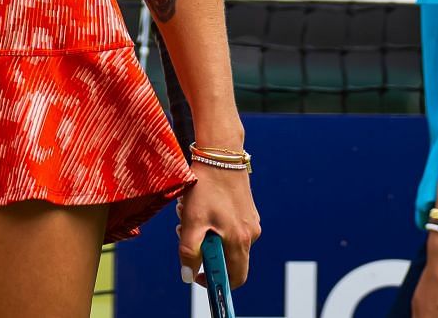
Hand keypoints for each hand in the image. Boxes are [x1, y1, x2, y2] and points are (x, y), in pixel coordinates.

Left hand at [176, 166, 259, 289]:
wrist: (220, 154)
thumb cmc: (205, 188)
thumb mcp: (192, 221)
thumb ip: (189, 251)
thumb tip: (188, 276)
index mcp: (240, 241)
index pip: (236, 278)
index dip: (217, 282)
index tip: (197, 275)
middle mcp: (251, 234)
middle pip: (228, 259)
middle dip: (206, 252)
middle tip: (185, 233)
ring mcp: (251, 221)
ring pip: (227, 241)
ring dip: (206, 234)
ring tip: (189, 213)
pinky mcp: (248, 210)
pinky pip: (230, 226)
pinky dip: (213, 223)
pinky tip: (200, 205)